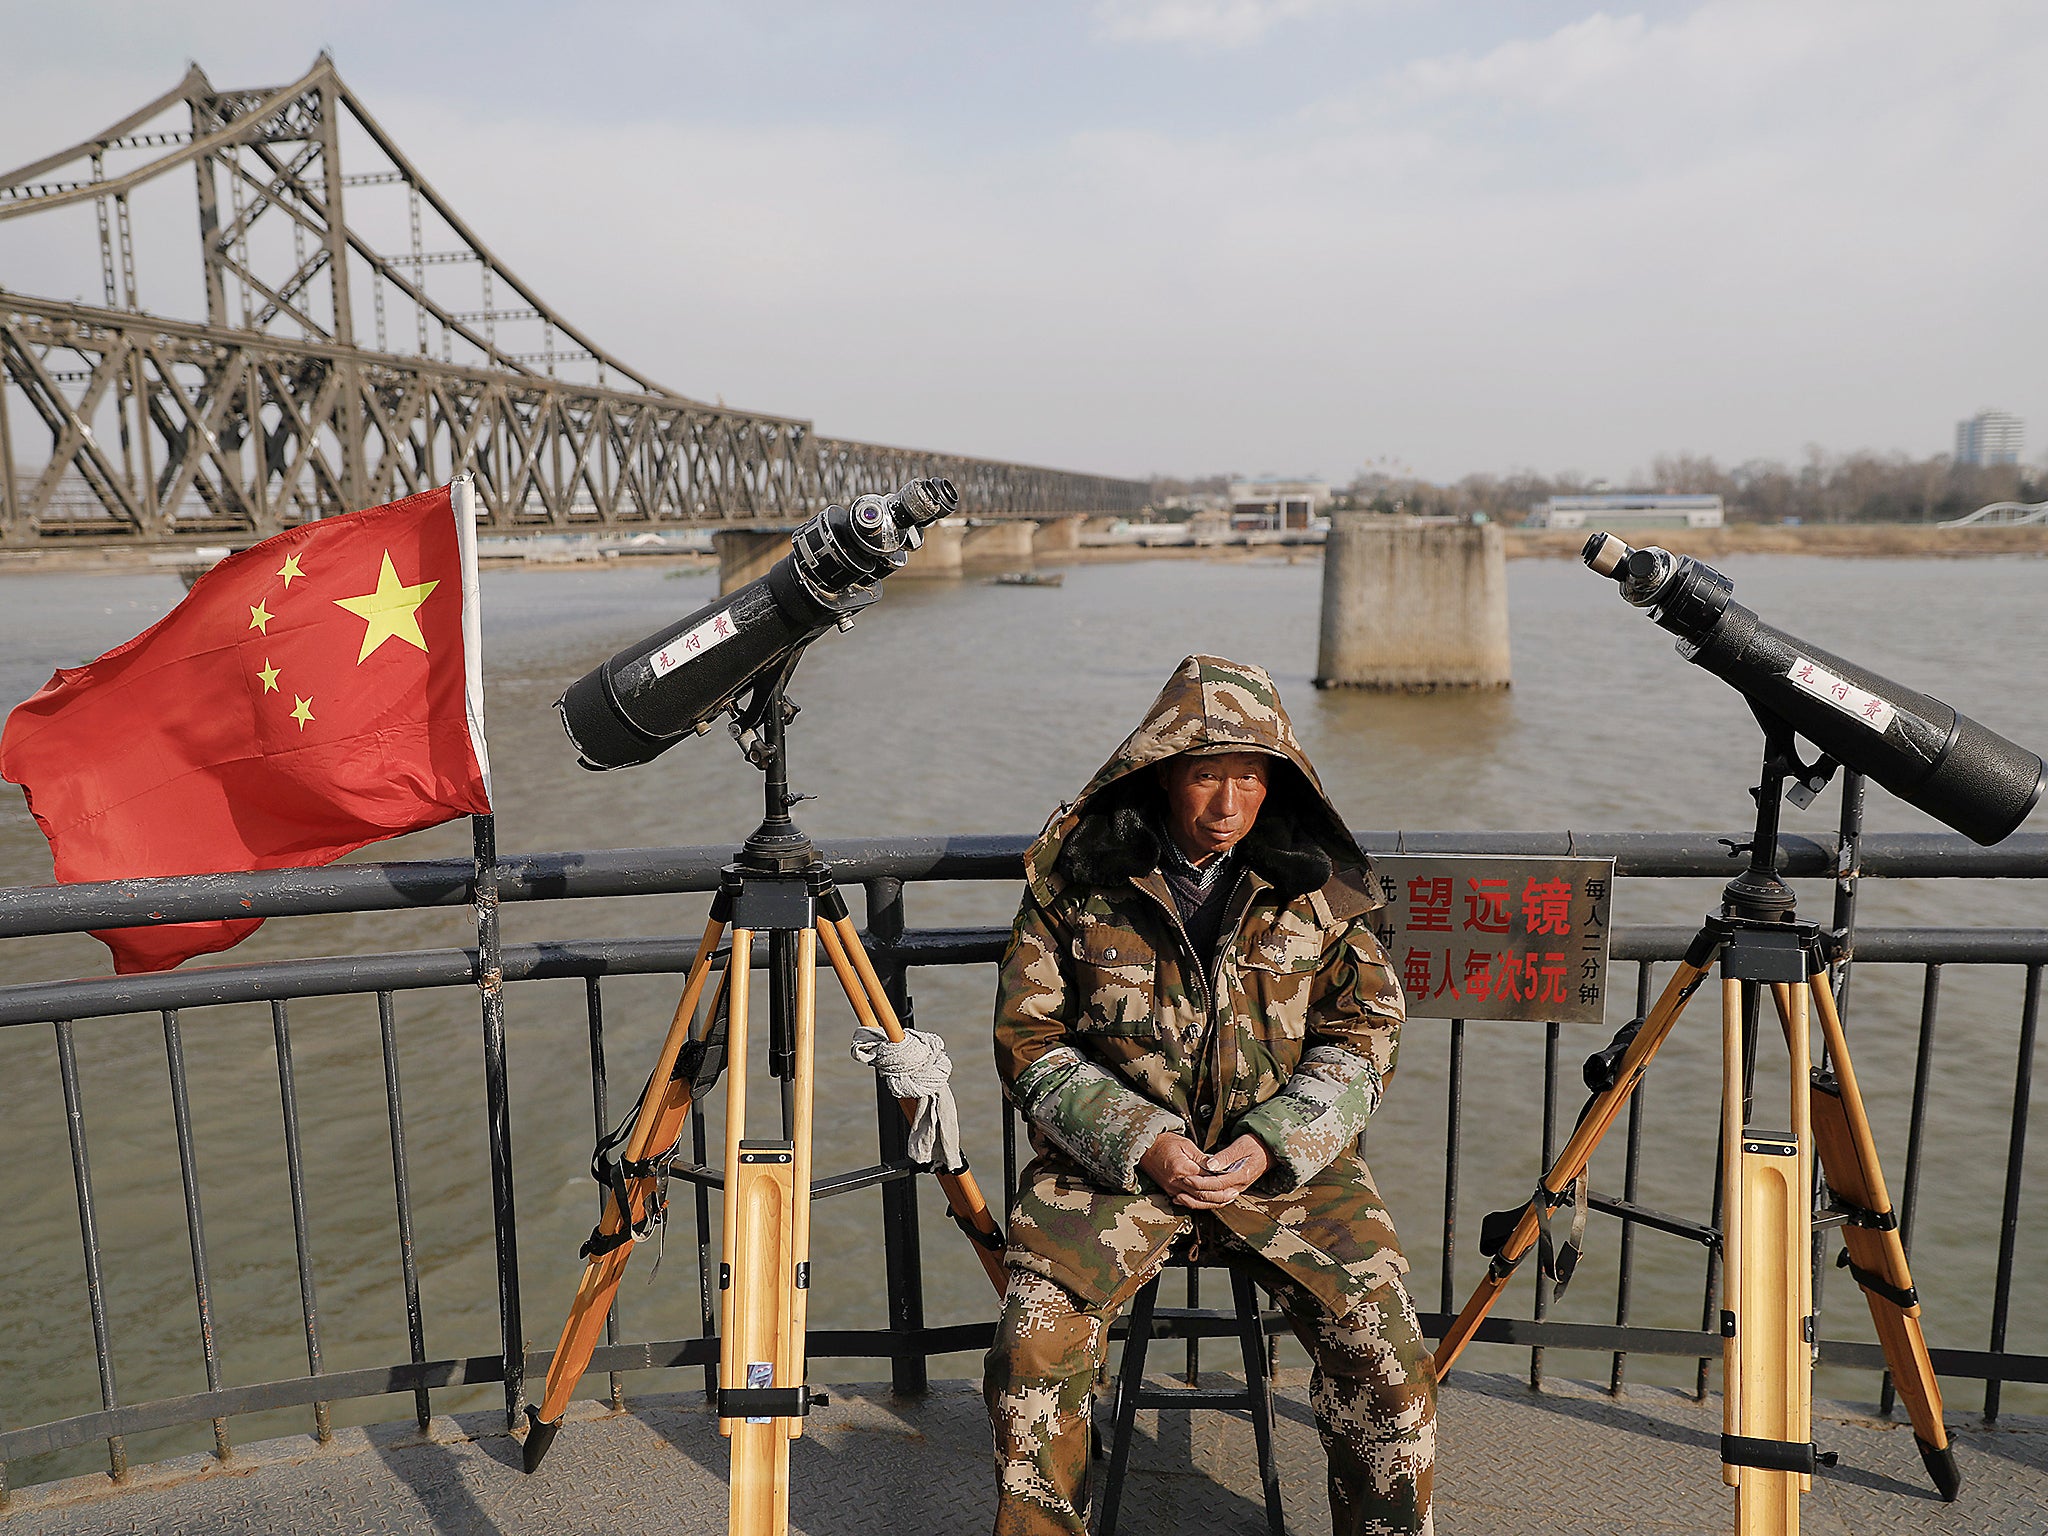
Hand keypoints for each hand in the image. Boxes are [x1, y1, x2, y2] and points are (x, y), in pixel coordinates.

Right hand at [1139, 1131, 1270, 1208]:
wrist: (1145, 1148)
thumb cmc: (1164, 1143)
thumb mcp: (1186, 1144)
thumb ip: (1202, 1158)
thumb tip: (1217, 1166)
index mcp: (1182, 1168)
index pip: (1206, 1179)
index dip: (1220, 1180)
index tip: (1232, 1178)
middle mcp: (1176, 1182)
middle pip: (1202, 1194)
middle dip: (1220, 1195)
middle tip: (1234, 1193)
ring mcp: (1172, 1189)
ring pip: (1196, 1202)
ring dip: (1213, 1203)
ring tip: (1226, 1199)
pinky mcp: (1170, 1192)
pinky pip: (1188, 1202)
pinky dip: (1201, 1204)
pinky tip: (1211, 1202)